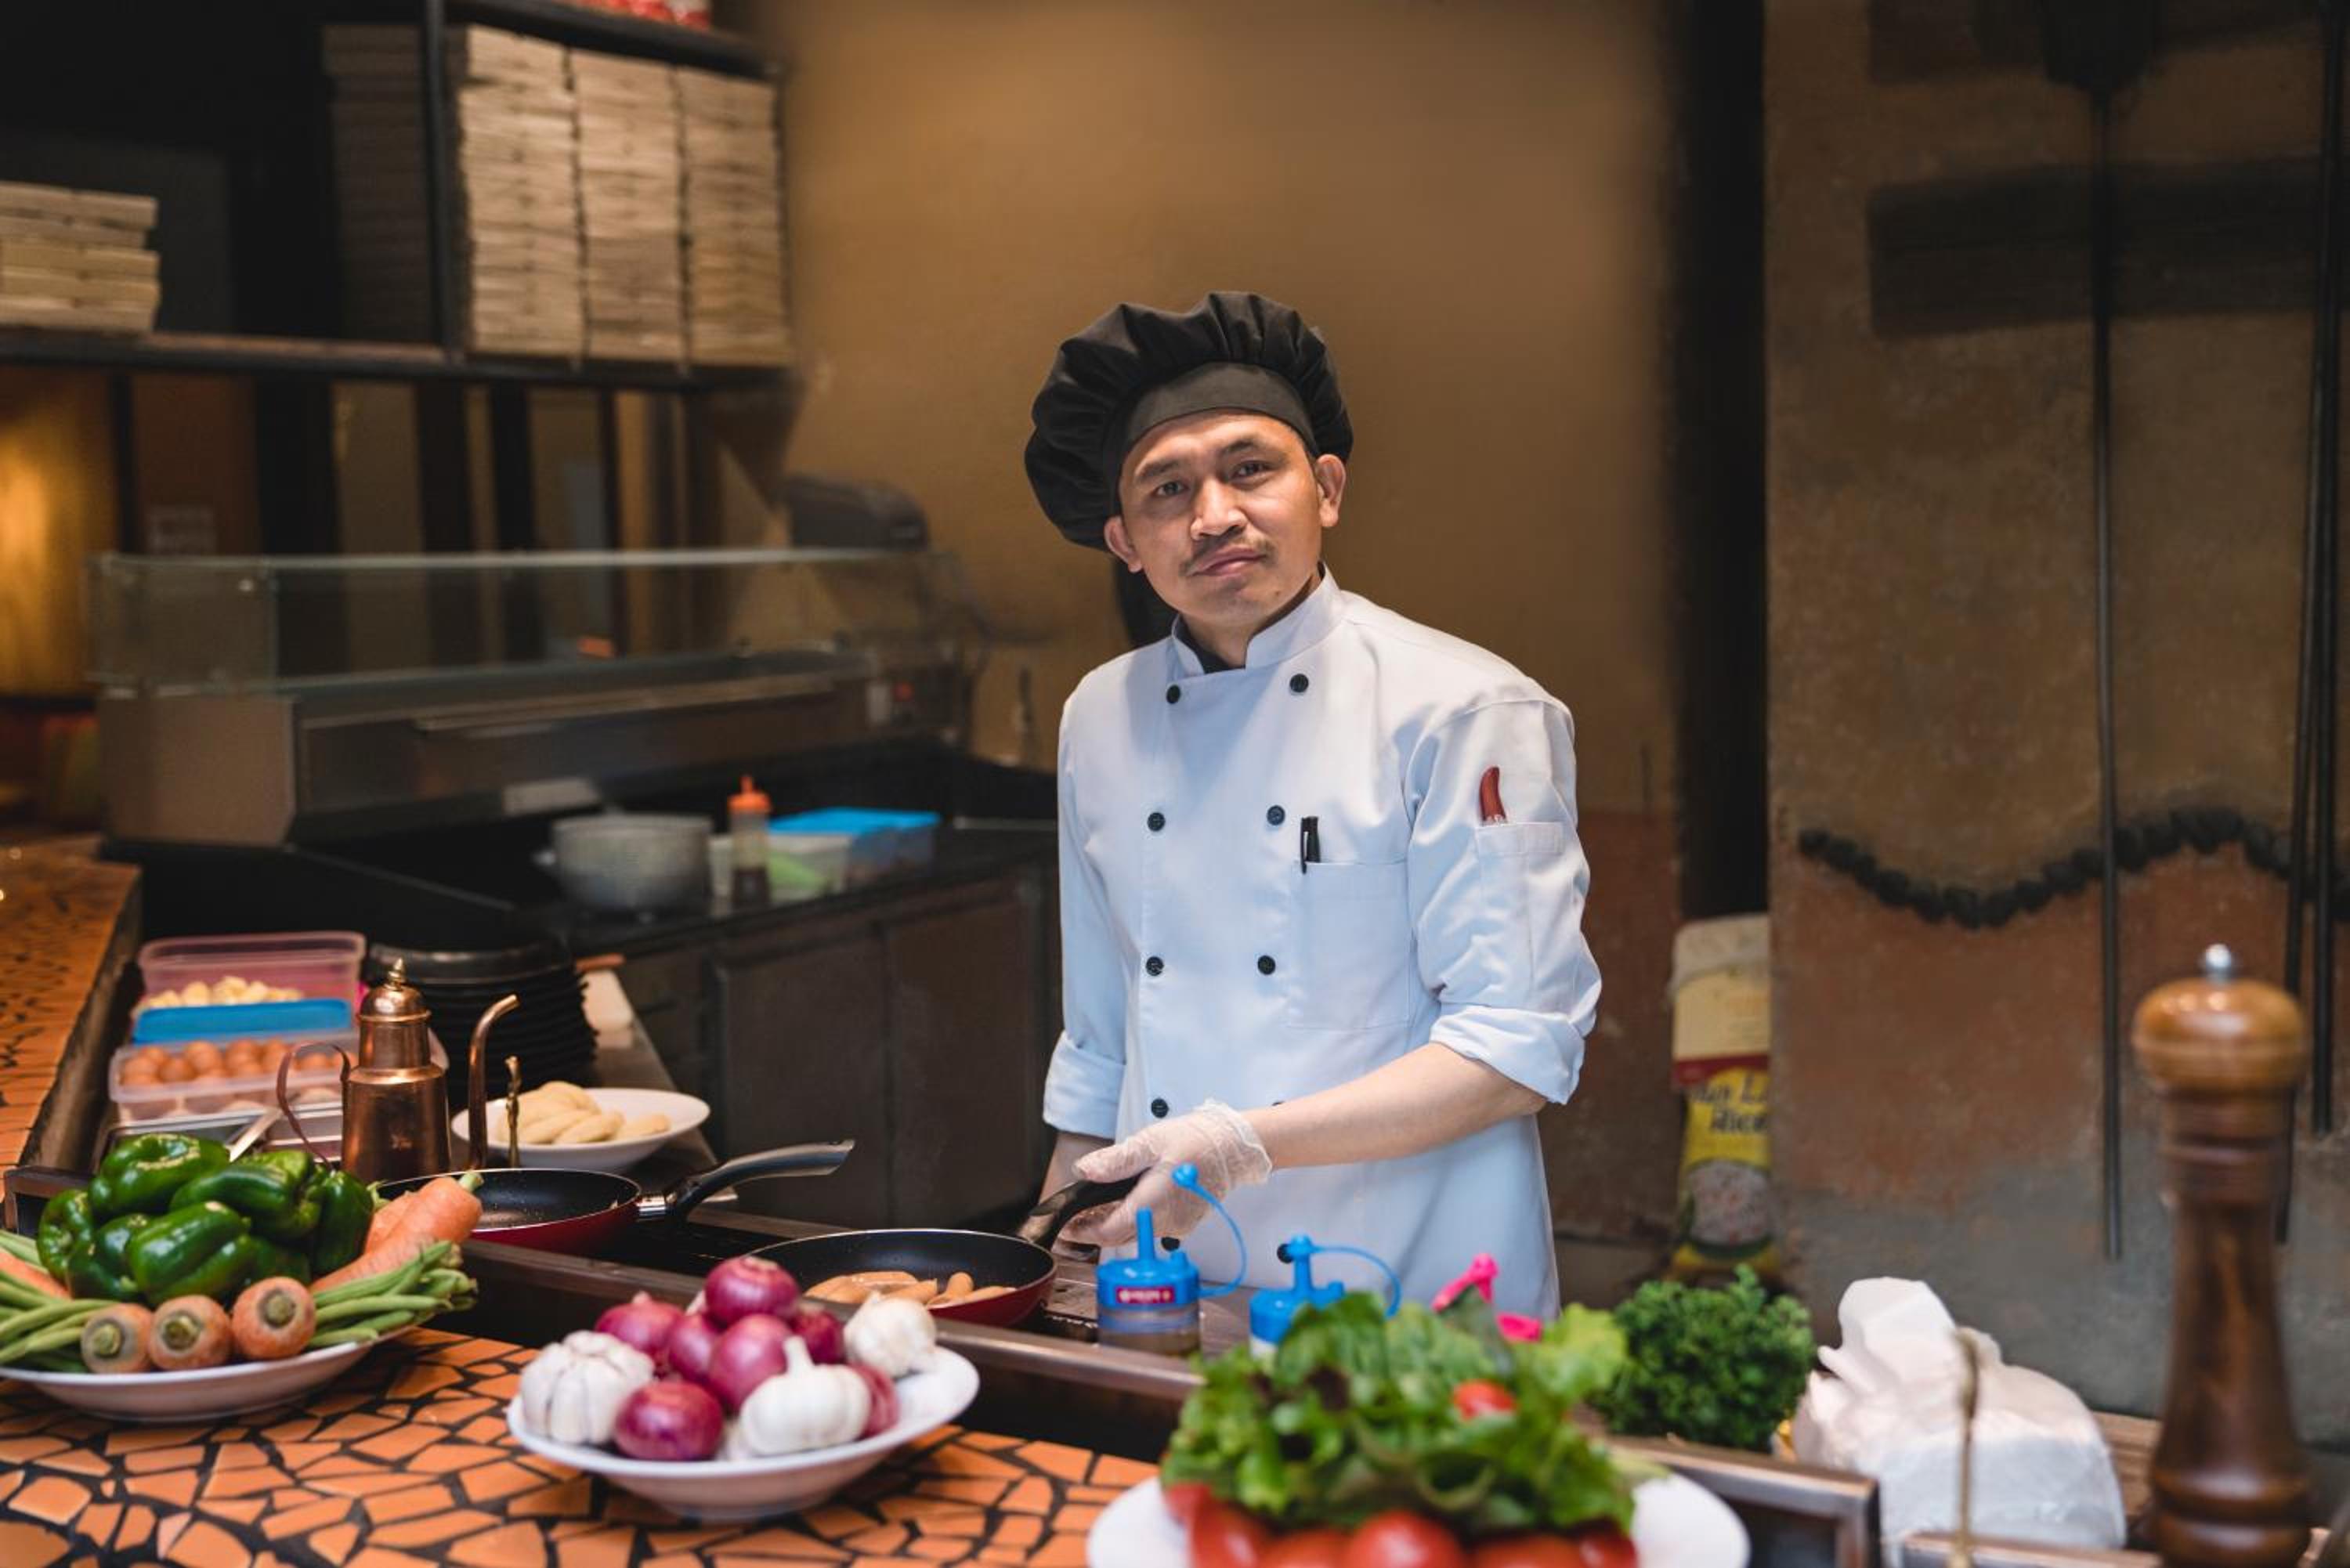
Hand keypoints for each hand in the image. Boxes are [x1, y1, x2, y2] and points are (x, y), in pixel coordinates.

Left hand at [1059, 1100, 1270, 1247]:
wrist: (1233, 1148)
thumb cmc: (1196, 1141)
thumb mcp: (1150, 1142)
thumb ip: (1116, 1160)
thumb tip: (1085, 1170)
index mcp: (1154, 1202)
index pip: (1110, 1231)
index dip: (1083, 1232)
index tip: (1067, 1225)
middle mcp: (1166, 1221)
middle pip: (1119, 1238)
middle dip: (1092, 1230)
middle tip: (1072, 1219)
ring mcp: (1176, 1226)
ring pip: (1134, 1235)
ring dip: (1111, 1226)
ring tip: (1091, 1211)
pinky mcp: (1182, 1224)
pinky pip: (1150, 1230)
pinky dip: (1132, 1222)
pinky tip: (1122, 1206)